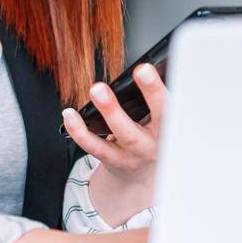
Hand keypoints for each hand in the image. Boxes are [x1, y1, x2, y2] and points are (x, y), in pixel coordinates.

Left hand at [60, 63, 167, 224]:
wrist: (140, 175)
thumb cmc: (147, 136)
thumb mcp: (158, 121)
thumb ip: (153, 102)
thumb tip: (145, 69)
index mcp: (169, 129)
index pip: (172, 106)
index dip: (162, 88)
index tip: (151, 68)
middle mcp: (155, 143)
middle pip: (160, 118)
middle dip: (151, 93)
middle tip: (141, 70)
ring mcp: (134, 154)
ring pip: (125, 134)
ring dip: (111, 111)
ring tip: (97, 89)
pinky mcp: (113, 161)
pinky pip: (95, 147)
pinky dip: (80, 131)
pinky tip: (69, 114)